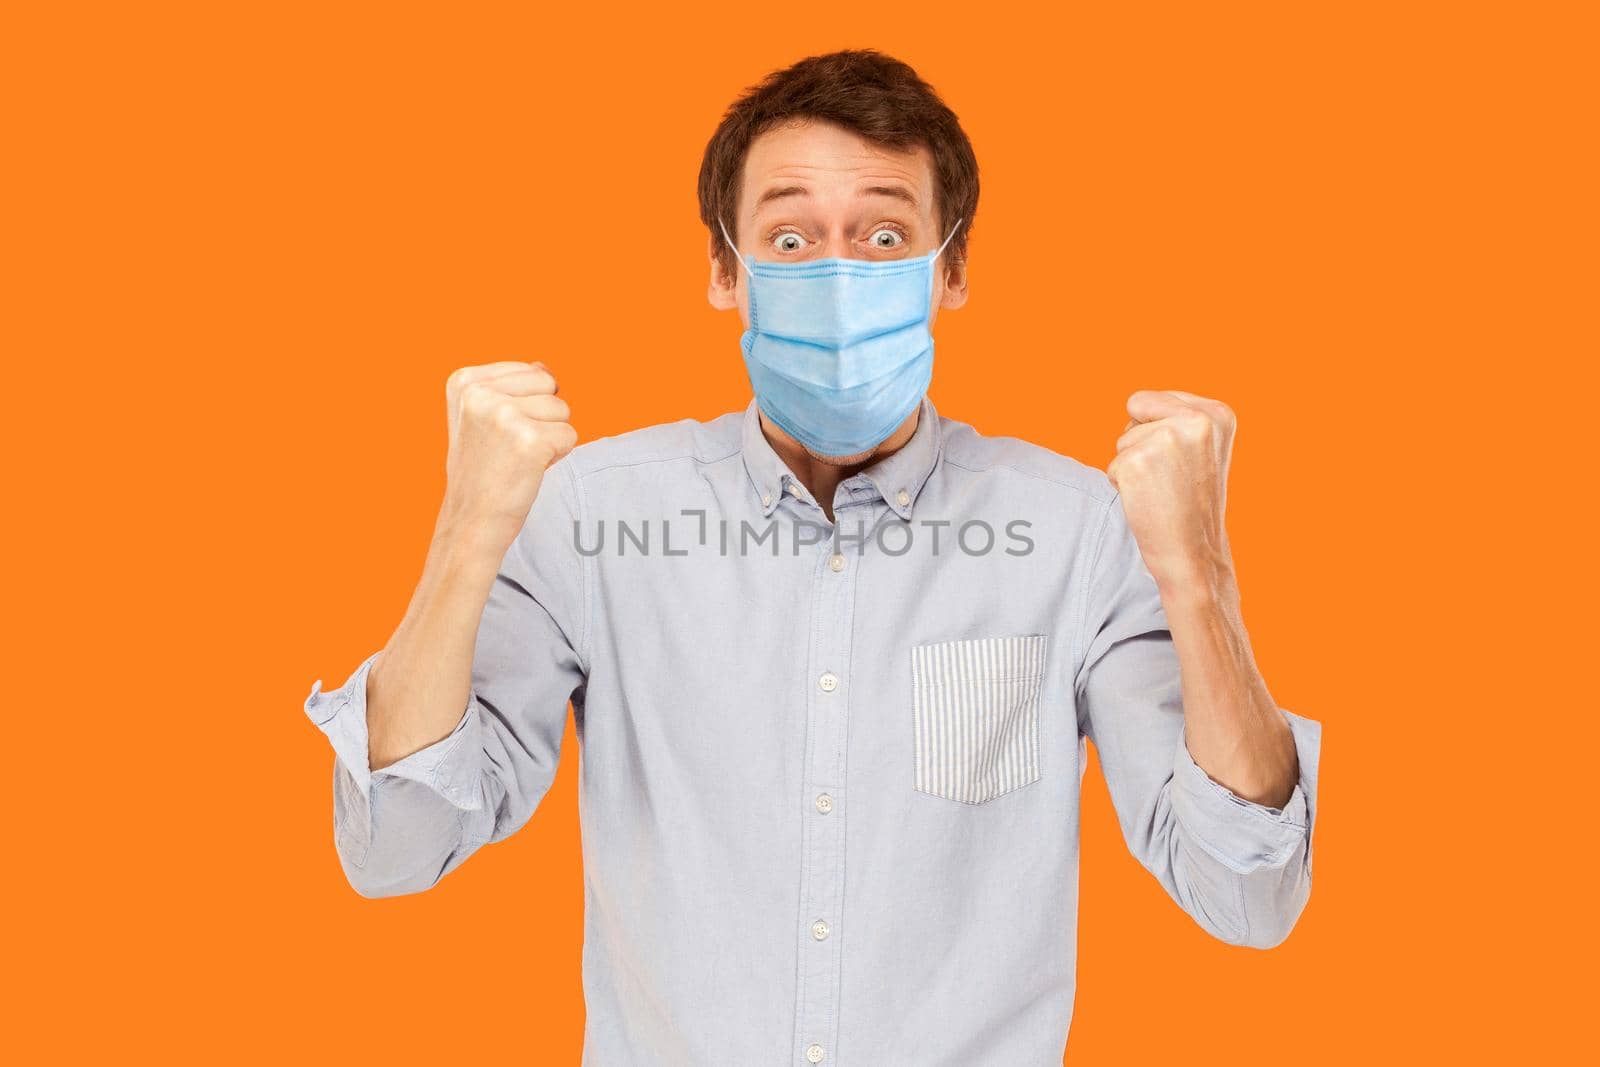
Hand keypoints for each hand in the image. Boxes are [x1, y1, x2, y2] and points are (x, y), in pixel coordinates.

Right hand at [437, 360, 575, 555]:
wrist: (471, 522)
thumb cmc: (482, 471)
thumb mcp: (479, 418)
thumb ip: (509, 388)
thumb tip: (544, 368)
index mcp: (464, 381)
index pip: (530, 371)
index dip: (526, 405)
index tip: (497, 433)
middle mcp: (480, 394)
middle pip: (548, 385)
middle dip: (542, 417)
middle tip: (512, 447)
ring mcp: (504, 415)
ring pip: (562, 410)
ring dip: (550, 437)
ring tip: (518, 459)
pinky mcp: (529, 441)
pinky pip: (570, 436)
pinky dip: (558, 456)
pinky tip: (529, 470)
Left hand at [1107, 389, 1235, 590]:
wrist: (1194, 554)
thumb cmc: (1191, 504)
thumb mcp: (1202, 450)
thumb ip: (1178, 420)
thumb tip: (1136, 403)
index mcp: (1218, 413)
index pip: (1151, 399)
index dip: (1155, 431)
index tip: (1181, 463)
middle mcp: (1197, 420)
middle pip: (1135, 408)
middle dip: (1140, 440)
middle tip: (1168, 477)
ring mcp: (1167, 439)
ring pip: (1123, 439)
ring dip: (1133, 465)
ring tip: (1162, 491)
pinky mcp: (1137, 461)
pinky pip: (1112, 465)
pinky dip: (1122, 485)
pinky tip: (1149, 501)